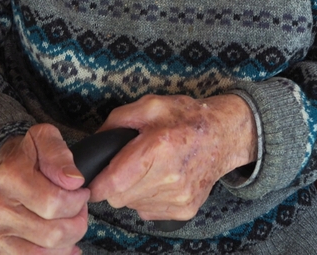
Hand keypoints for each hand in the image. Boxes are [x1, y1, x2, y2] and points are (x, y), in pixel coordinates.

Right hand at [0, 124, 89, 254]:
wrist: (1, 170)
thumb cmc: (29, 157)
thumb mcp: (45, 139)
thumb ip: (60, 155)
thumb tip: (73, 180)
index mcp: (10, 177)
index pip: (54, 203)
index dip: (78, 201)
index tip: (81, 193)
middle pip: (53, 234)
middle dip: (77, 224)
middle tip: (79, 212)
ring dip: (67, 243)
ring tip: (69, 227)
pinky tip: (59, 246)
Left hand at [88, 94, 256, 222]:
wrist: (224, 135)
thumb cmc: (187, 117)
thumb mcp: (151, 105)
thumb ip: (117, 120)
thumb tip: (94, 142)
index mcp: (158, 147)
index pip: (112, 183)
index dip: (96, 182)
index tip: (93, 177)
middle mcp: (169, 177)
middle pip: (118, 198)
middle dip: (115, 183)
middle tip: (126, 165)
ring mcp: (178, 197)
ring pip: (132, 206)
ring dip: (132, 191)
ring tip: (148, 169)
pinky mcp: (185, 210)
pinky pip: (149, 212)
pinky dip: (148, 198)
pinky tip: (160, 179)